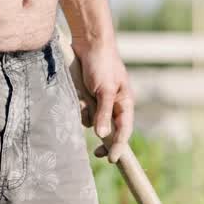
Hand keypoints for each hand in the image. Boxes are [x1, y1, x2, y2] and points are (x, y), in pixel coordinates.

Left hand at [71, 42, 133, 162]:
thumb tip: (102, 135)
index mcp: (124, 102)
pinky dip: (80, 108)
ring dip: (87, 117)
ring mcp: (99, 101)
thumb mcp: (104, 90)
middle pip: (110, 130)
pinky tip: (79, 95)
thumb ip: (104, 113)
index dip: (119, 146)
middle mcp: (113, 104)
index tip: (112, 159)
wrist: (88, 43)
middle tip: (97, 154)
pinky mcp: (87, 97)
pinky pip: (83, 111)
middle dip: (104, 141)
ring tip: (85, 100)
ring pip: (93, 121)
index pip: (124, 130)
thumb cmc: (102, 64)